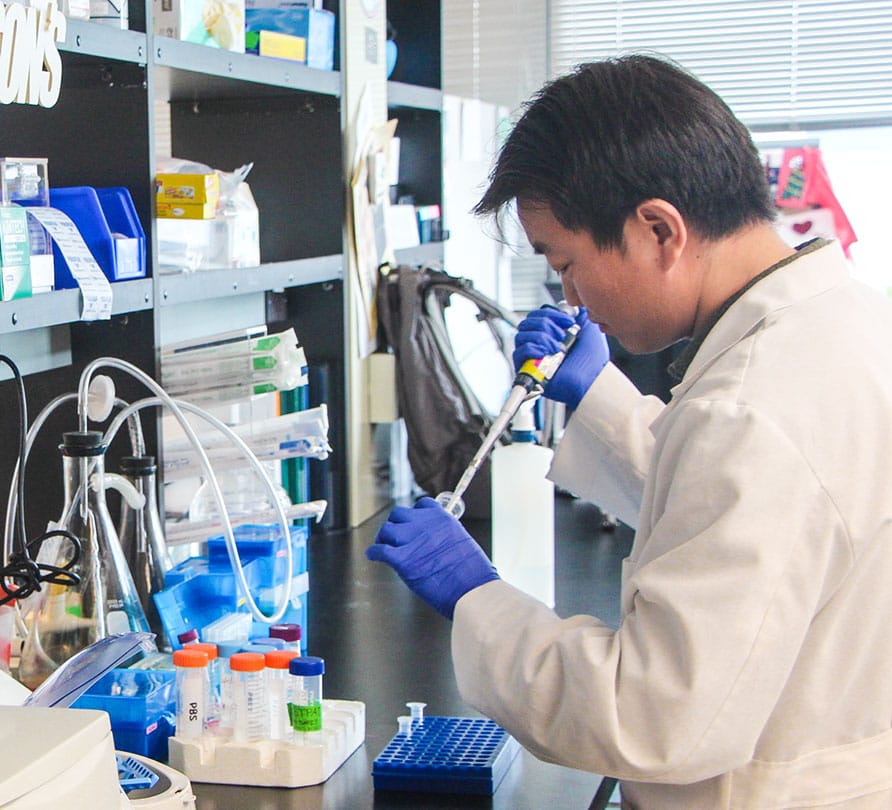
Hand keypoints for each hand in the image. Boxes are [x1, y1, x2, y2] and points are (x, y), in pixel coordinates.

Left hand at [366, 498, 498, 619]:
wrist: (471, 589)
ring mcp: (412, 540)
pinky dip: (374, 553)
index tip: (411, 523)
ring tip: (382, 546)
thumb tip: (431, 541)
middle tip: (393, 537)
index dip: (414, 515)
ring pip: (387, 530)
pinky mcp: (403, 559)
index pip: (422, 505)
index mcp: (442, 518)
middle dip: (395, 525)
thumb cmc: (472, 573)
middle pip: (399, 514)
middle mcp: (425, 524)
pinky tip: (373, 555)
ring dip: (383, 538)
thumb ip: (444, 536)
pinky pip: (380, 550)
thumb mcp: (461, 543)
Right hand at [514, 306, 608, 408]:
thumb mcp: (589, 328)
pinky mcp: (527, 370)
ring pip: (521, 335)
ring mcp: (533, 357)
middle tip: (562, 335)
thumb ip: (580, 313)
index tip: (568, 320)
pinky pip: (519, 352)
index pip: (537, 315)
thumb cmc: (593, 360)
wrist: (593, 379)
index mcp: (550, 333)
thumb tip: (573, 304)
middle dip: (545, 324)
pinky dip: (532, 349)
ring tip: (557, 347)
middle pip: (527, 322)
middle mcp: (539, 344)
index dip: (550, 314)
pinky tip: (547, 353)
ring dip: (541, 337)